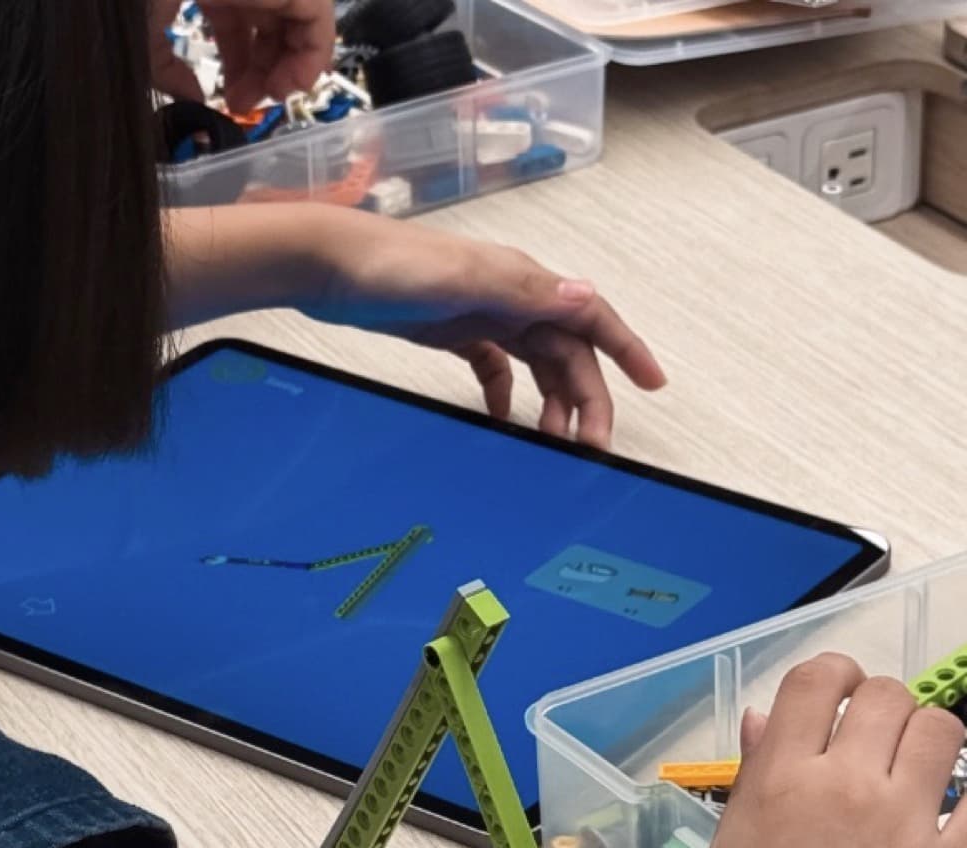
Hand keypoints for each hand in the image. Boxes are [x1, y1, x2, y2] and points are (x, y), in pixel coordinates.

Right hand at [149, 1, 334, 110]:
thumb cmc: (124, 1)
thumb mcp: (145, 38)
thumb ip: (167, 71)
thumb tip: (193, 98)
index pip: (239, 21)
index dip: (241, 65)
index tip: (234, 101)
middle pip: (272, 22)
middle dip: (265, 70)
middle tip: (251, 103)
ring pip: (300, 19)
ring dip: (291, 66)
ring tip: (274, 96)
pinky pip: (317, 18)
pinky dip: (312, 55)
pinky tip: (291, 84)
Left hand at [304, 214, 665, 446]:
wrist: (330, 266)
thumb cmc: (390, 266)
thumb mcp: (465, 280)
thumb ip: (526, 291)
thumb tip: (586, 297)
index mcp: (522, 282)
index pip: (590, 316)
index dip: (627, 349)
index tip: (653, 383)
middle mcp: (509, 296)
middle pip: (566, 352)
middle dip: (586, 398)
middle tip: (590, 445)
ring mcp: (481, 313)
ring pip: (535, 363)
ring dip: (550, 401)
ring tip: (550, 441)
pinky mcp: (452, 330)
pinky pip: (493, 366)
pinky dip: (504, 393)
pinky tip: (501, 417)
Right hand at [701, 654, 966, 847]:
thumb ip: (753, 777)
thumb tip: (765, 716)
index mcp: (781, 781)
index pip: (817, 680)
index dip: (833, 674)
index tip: (838, 697)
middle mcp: (845, 787)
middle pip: (886, 696)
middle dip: (883, 707)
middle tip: (877, 747)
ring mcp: (909, 827)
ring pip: (945, 732)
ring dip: (933, 742)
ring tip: (921, 777)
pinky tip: (951, 820)